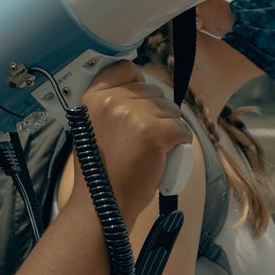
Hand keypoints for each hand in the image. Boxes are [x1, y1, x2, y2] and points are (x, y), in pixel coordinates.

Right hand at [80, 61, 190, 223]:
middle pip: (153, 91)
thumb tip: (139, 91)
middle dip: (155, 113)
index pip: (125, 69)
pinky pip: (182, 130)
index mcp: (92, 98)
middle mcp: (111, 101)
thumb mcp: (92, 130)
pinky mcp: (155, 132)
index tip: (137, 103)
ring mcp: (133, 115)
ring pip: (171, 111)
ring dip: (168, 130)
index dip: (136, 84)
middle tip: (141, 140)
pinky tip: (163, 158)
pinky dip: (179, 145)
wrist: (102, 205)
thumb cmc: (100, 174)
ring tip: (150, 152)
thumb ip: (109, 107)